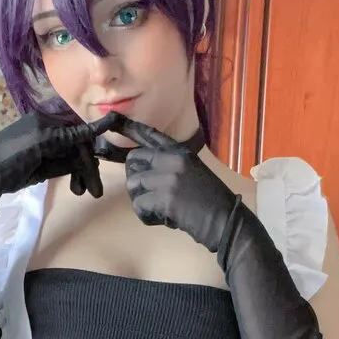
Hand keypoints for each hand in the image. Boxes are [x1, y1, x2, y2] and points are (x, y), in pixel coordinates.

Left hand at [0, 110, 123, 199]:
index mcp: (46, 122)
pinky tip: (75, 188)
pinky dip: (72, 176)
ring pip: (73, 159)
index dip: (95, 133)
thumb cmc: (8, 155)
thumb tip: (91, 131)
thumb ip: (66, 137)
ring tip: (82, 192)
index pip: (77, 129)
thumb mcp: (39, 143)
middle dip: (87, 166)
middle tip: (96, 189)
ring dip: (81, 174)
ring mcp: (46, 149)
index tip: (116, 123)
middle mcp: (49, 132)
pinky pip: (65, 167)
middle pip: (77, 146)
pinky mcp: (44, 164)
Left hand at [110, 116, 244, 253]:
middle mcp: (173, 159)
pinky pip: (139, 206)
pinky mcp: (165, 197)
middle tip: (151, 195)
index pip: (149, 135)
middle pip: (132, 162)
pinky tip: (165, 218)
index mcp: (180, 152)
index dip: (129, 127)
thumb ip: (170, 166)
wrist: (226, 220)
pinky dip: (148, 216)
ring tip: (161, 209)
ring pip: (133, 185)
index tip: (113, 117)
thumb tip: (142, 171)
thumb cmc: (210, 202)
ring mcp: (169, 177)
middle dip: (136, 181)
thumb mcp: (192, 173)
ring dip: (142, 201)